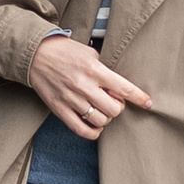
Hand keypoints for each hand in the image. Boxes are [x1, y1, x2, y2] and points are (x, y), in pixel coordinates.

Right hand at [27, 34, 150, 140]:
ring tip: (101, 110)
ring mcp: (71, 99)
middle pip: (114, 109)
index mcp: (94, 69)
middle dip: (118, 107)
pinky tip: (96, 125)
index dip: (140, 98)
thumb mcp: (89, 53)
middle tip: (113, 101)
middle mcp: (84, 86)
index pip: (124, 88)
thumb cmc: (65, 51)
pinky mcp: (60, 109)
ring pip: (100, 120)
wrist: (35, 55)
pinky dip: (93, 132)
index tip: (148, 103)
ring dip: (106, 118)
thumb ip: (105, 69)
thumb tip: (120, 87)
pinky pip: (81, 129)